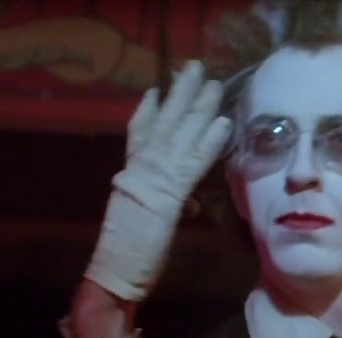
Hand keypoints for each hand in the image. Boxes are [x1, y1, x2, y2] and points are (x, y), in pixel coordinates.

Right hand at [85, 60, 231, 300]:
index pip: (139, 132)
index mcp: (131, 172)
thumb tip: (190, 202)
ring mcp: (156, 174)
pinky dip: (210, 141)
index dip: (148, 109)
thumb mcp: (149, 219)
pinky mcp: (171, 190)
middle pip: (164, 120)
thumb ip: (169, 203)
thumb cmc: (130, 250)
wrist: (118, 265)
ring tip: (214, 84)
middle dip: (180, 93)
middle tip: (195, 68)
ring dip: (200, 106)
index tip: (156, 89)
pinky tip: (223, 123)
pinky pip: (196, 160)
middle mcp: (142, 166)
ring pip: (181, 132)